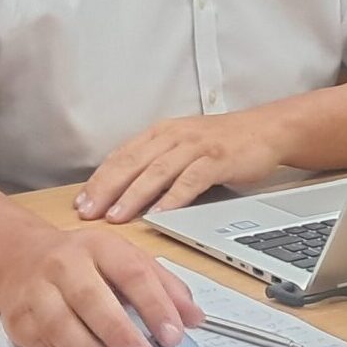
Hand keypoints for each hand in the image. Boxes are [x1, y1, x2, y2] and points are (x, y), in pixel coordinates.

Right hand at [0, 227, 202, 346]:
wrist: (20, 258)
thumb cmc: (86, 264)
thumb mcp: (128, 260)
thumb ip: (165, 287)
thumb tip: (195, 318)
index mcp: (100, 246)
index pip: (132, 273)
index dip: (155, 305)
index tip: (174, 335)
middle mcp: (64, 265)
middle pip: (91, 299)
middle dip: (119, 333)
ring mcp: (36, 292)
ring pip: (61, 325)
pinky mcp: (17, 320)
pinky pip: (41, 346)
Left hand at [77, 110, 285, 222]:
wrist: (267, 130)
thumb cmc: (224, 142)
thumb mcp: (184, 145)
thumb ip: (157, 162)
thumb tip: (123, 191)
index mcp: (161, 132)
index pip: (121, 155)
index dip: (98, 179)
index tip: (80, 203)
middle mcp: (175, 135)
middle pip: (132, 162)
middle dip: (106, 189)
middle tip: (87, 213)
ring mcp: (197, 146)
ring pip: (157, 171)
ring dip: (133, 195)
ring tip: (116, 216)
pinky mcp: (218, 158)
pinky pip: (191, 179)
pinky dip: (173, 197)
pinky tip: (160, 214)